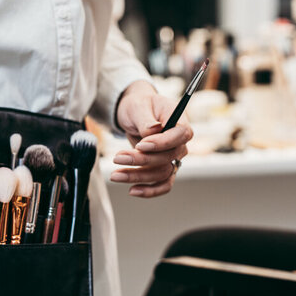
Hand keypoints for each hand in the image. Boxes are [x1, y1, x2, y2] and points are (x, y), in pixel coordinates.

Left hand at [110, 81, 192, 197]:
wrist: (134, 113)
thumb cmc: (138, 105)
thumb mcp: (138, 105)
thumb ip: (146, 119)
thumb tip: (154, 130)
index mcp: (179, 120)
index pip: (180, 135)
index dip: (162, 143)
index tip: (141, 145)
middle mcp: (179, 141)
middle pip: (168, 157)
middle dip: (141, 160)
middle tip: (118, 158)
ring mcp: (172, 156)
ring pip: (162, 173)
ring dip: (138, 176)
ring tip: (115, 175)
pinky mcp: (163, 167)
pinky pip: (163, 184)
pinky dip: (149, 190)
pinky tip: (132, 191)